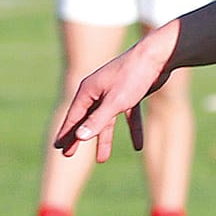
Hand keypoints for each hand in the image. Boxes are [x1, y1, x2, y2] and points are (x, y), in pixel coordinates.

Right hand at [52, 27, 178, 162]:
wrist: (156, 55)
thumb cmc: (133, 76)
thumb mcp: (114, 102)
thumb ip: (97, 120)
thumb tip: (79, 136)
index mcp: (89, 90)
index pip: (74, 117)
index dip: (66, 133)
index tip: (58, 147)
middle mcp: (99, 91)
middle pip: (87, 119)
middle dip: (80, 138)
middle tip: (69, 154)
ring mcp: (115, 92)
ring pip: (107, 120)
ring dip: (105, 139)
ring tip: (102, 159)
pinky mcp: (131, 94)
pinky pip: (129, 116)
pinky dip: (133, 130)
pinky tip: (138, 146)